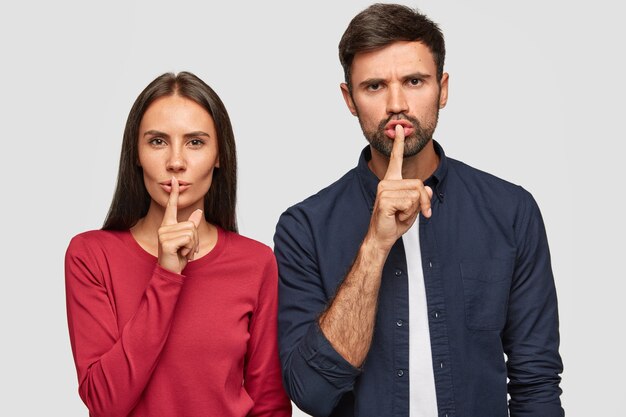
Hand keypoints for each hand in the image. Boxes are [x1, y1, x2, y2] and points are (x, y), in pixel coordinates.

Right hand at [157, 177, 202, 273]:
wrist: (170, 271)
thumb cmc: (177, 256)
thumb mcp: (187, 240)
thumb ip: (191, 225)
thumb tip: (198, 211)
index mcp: (168, 225)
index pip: (171, 206)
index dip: (174, 193)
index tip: (175, 180)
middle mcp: (164, 227)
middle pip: (191, 224)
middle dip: (195, 239)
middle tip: (188, 249)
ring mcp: (164, 234)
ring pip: (191, 231)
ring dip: (193, 244)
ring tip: (184, 252)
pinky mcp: (166, 242)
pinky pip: (188, 239)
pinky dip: (189, 248)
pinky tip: (181, 254)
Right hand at [366, 125, 432, 251]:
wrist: (381, 237)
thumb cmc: (394, 222)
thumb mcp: (413, 208)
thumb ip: (420, 196)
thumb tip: (427, 188)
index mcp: (391, 181)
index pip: (396, 159)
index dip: (398, 143)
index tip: (400, 128)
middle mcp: (386, 182)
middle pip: (419, 184)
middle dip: (423, 202)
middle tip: (412, 213)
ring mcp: (384, 190)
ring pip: (416, 194)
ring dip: (414, 209)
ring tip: (400, 215)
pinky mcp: (385, 199)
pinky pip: (410, 203)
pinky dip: (408, 214)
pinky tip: (396, 217)